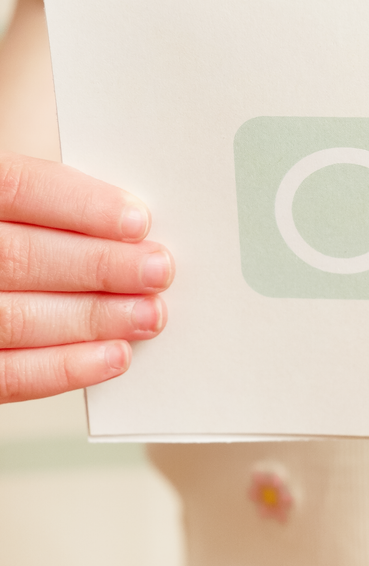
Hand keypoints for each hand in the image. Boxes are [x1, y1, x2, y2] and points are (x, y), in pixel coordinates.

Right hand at [0, 152, 171, 402]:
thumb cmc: (18, 232)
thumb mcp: (20, 201)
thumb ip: (59, 206)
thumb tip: (132, 226)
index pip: (19, 189)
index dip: (82, 206)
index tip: (138, 221)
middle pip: (22, 259)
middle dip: (100, 267)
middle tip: (157, 271)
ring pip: (16, 319)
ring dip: (95, 318)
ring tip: (149, 314)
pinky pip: (8, 375)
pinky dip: (65, 367)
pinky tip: (115, 355)